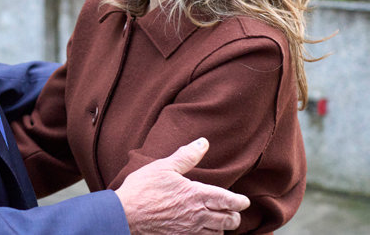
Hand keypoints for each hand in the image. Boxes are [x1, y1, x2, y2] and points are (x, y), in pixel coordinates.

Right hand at [115, 138, 249, 233]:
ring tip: (219, 222)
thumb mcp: (164, 167)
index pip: (227, 200)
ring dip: (221, 228)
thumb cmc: (143, 189)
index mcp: (196, 195)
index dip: (239, 202)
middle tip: (233, 212)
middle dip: (234, 216)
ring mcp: (188, 230)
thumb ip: (186, 156)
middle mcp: (197, 215)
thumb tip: (203, 143)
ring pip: (217, 234)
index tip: (244, 201)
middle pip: (228, 220)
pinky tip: (203, 232)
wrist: (125, 215)